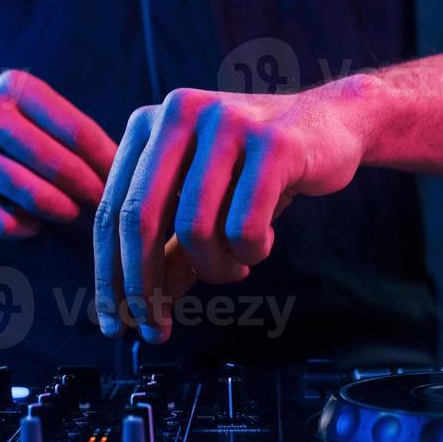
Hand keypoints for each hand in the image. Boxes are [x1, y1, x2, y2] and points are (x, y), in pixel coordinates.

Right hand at [0, 70, 117, 238]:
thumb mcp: (23, 105)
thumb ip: (66, 128)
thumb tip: (126, 165)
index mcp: (15, 88)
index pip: (76, 128)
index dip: (107, 160)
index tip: (130, 180)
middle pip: (55, 162)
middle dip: (89, 190)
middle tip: (108, 206)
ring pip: (27, 192)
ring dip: (60, 210)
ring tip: (75, 214)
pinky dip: (23, 228)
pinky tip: (34, 225)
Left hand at [92, 82, 372, 342]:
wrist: (333, 124)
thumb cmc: (258, 169)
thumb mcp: (204, 204)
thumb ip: (168, 249)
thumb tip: (140, 310)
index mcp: (148, 124)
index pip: (111, 211)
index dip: (109, 275)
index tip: (114, 323)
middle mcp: (178, 113)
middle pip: (139, 220)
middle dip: (144, 287)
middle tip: (156, 328)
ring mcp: (226, 122)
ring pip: (194, 229)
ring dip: (214, 269)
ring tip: (234, 268)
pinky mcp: (274, 143)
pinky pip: (244, 226)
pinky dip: (251, 251)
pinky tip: (262, 242)